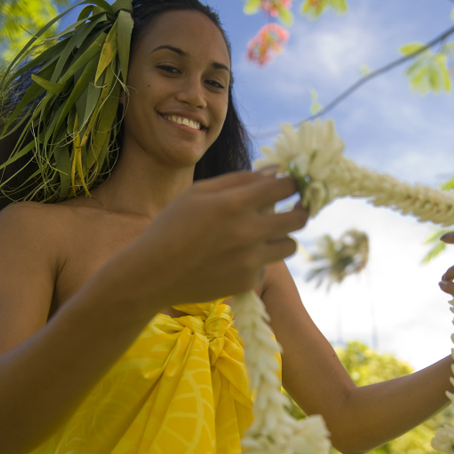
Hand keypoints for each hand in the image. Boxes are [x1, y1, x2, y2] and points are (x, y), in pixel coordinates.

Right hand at [129, 169, 308, 307]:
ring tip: (263, 235)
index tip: (290, 186)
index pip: (285, 187)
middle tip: (294, 209)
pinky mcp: (248, 282)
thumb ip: (239, 179)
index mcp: (234, 203)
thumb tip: (275, 171)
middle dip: (300, 210)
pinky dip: (258, 261)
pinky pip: (268, 267)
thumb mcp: (198, 193)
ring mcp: (250, 260)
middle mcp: (248, 231)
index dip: (292, 183)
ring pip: (290, 245)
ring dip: (281, 237)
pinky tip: (235, 260)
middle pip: (299, 218)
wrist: (153, 274)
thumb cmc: (172, 227)